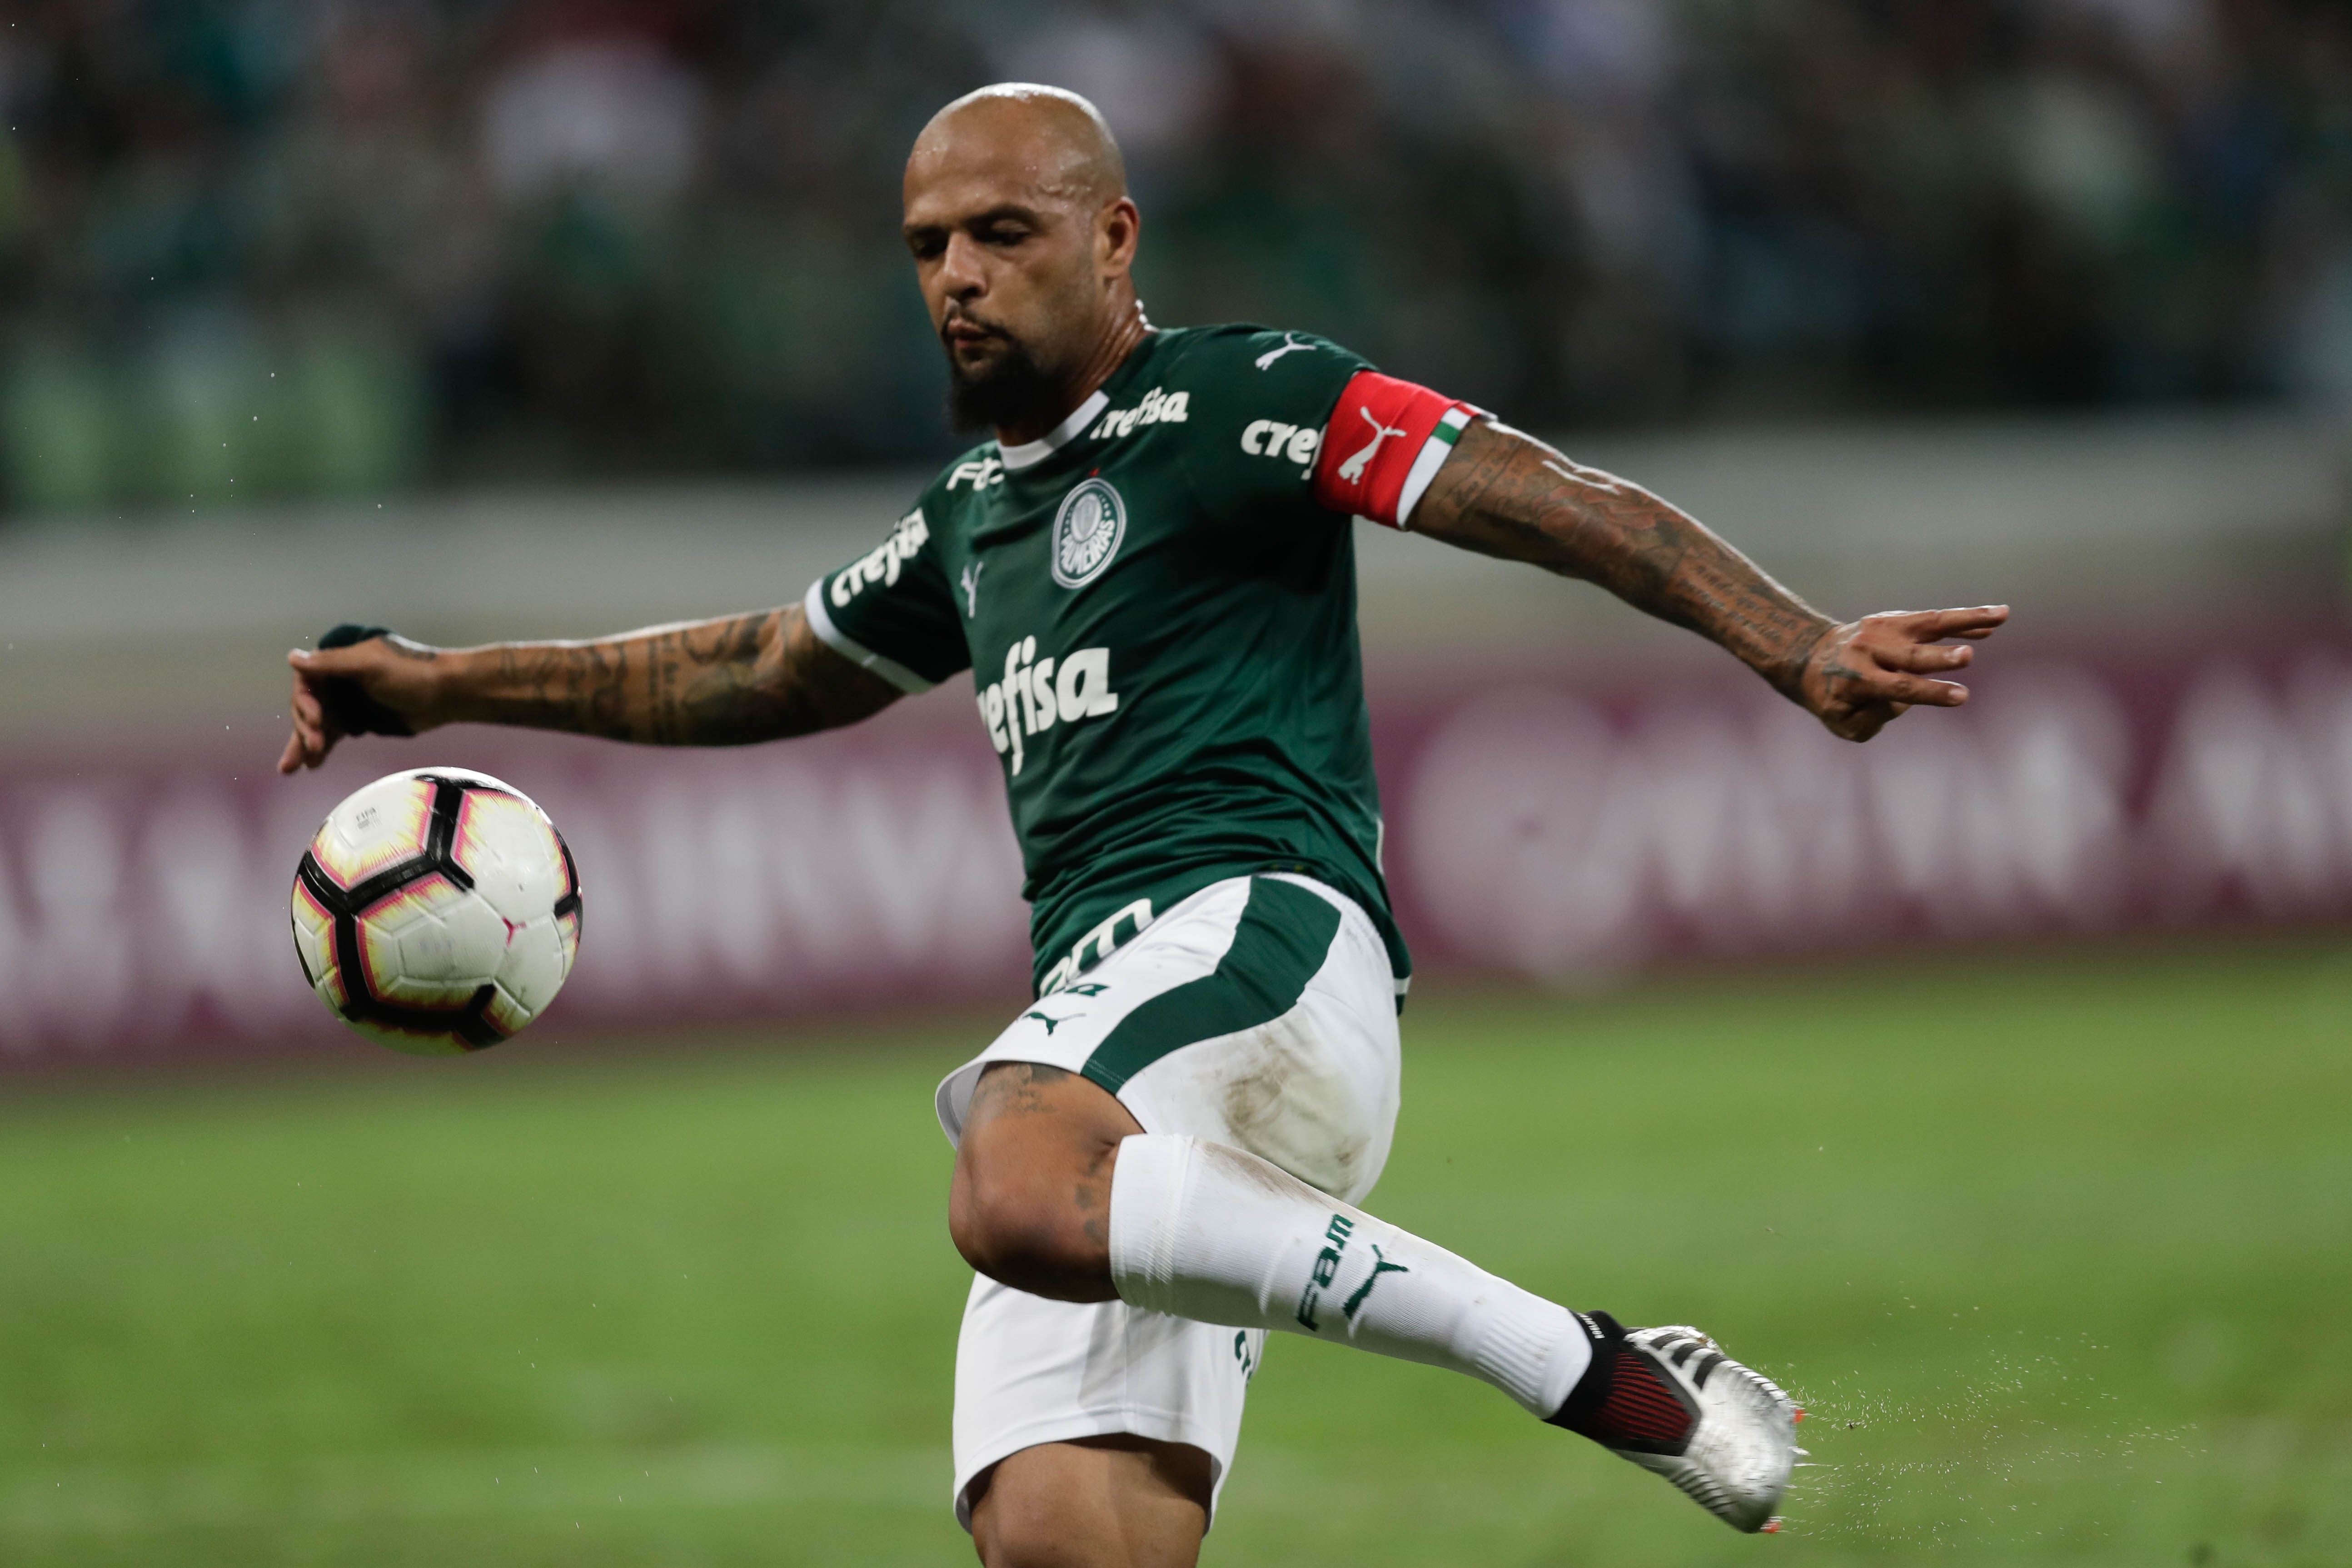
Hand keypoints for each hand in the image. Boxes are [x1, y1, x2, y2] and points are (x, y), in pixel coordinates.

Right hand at [277, 635, 445, 772]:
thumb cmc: (412, 672)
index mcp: (339, 661)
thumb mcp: (370, 664)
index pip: (306, 681)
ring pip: (317, 724)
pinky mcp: (359, 721)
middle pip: (308, 706)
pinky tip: (310, 765)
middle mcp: (338, 680)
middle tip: (316, 745)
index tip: (315, 720)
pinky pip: (333, 735)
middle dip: (306, 727)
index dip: (304, 702)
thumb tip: (291, 657)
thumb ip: (332, 663)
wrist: (448, 693)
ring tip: (295, 767)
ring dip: (304, 743)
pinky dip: (321, 749)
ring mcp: (348, 702)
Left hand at [1798, 605, 2008, 741]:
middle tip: (1967, 658)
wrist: (1811, 657)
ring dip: (1967, 619)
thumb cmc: (1833, 698)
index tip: (1961, 696)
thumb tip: (1903, 701)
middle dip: (1941, 658)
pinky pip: (1931, 619)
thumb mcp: (1842, 721)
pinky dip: (1962, 619)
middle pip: (1911, 655)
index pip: (1899, 688)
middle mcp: (1869, 651)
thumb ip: (1873, 718)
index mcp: (1856, 680)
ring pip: (1928, 623)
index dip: (1930, 693)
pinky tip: (1995, 619)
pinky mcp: (1893, 619)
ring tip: (2002, 614)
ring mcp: (1881, 630)